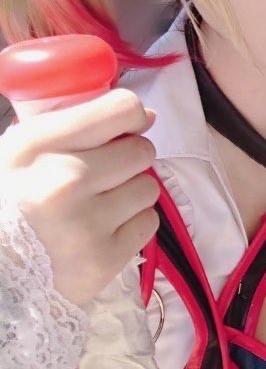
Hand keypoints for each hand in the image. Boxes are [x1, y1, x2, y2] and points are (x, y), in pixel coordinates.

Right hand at [0, 88, 159, 304]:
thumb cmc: (9, 201)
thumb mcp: (22, 151)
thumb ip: (77, 125)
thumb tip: (146, 115)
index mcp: (36, 145)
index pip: (121, 109)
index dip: (130, 117)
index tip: (124, 129)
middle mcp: (64, 180)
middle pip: (142, 150)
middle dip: (129, 159)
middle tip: (104, 175)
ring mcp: (86, 223)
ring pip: (149, 187)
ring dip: (131, 194)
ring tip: (100, 205)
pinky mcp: (104, 259)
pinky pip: (149, 223)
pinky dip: (132, 226)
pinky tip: (103, 230)